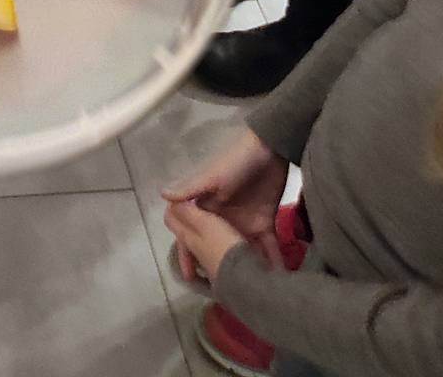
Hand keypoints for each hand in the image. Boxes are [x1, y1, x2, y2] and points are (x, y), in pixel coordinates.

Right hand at [162, 128, 287, 281]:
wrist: (271, 149)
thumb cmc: (235, 161)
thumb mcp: (212, 175)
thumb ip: (190, 188)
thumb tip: (162, 197)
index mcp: (206, 209)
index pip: (193, 234)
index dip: (188, 254)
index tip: (189, 278)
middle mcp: (223, 220)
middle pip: (217, 248)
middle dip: (217, 269)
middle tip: (222, 294)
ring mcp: (244, 223)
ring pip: (241, 252)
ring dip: (245, 269)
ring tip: (251, 294)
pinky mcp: (265, 223)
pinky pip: (267, 249)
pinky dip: (273, 263)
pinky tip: (280, 282)